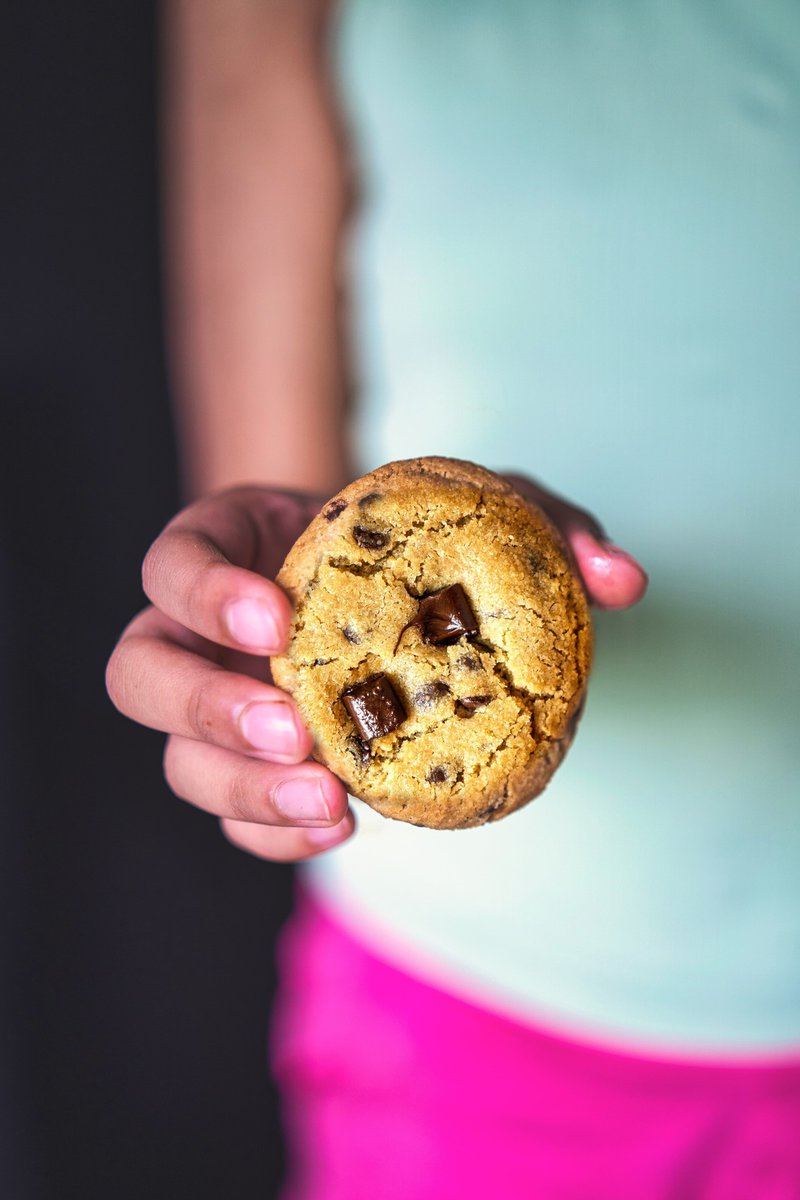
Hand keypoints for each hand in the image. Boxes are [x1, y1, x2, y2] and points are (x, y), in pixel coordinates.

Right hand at [106, 478, 646, 865]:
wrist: (405, 596)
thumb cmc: (424, 542)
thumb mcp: (487, 512)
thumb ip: (548, 530)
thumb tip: (622, 582)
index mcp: (236, 549)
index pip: (174, 560)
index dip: (203, 592)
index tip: (276, 619)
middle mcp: (206, 633)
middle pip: (140, 674)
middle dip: (206, 707)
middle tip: (298, 731)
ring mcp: (221, 707)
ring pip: (180, 760)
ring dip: (243, 792)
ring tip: (332, 802)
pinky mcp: (254, 770)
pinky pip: (237, 817)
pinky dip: (277, 833)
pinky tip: (343, 825)